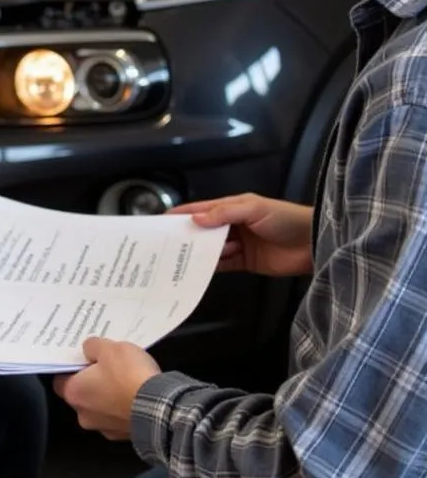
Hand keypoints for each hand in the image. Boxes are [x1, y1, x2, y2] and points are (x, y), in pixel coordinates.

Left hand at [53, 337, 160, 438]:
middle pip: (81, 394)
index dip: (71, 367)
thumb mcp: (109, 348)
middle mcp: (84, 415)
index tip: (84, 358)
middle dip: (91, 382)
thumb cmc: (128, 376)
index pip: (61, 380)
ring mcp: (104, 429)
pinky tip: (136, 395)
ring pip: (100, 407)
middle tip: (106, 366)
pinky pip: (118, 417)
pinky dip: (123, 408)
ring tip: (125, 379)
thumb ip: (93, 347)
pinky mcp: (124, 436)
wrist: (161, 409)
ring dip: (108, 396)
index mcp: (74, 394)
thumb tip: (88, 351)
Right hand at [167, 193, 313, 276]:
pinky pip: (223, 265)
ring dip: (198, 252)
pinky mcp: (245, 263)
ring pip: (212, 248)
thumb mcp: (254, 209)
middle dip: (187, 235)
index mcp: (233, 208)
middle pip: (204, 230)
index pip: (203, 209)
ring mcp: (239, 244)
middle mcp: (233, 225)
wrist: (314, 244)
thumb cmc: (285, 219)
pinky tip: (198, 270)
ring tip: (177, 258)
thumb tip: (195, 218)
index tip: (162, 221)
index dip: (183, 214)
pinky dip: (211, 267)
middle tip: (165, 244)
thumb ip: (224, 213)